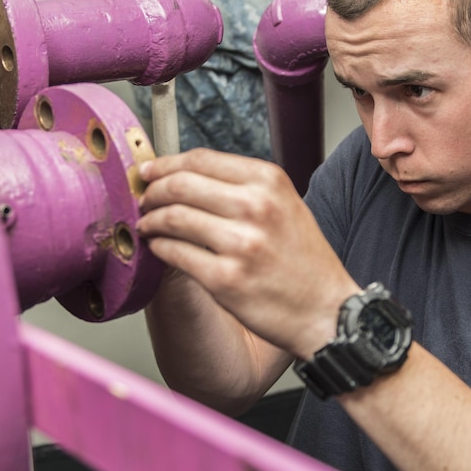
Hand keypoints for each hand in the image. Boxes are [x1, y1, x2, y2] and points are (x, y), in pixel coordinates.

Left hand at [137, 150, 359, 359]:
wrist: (327, 310)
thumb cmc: (304, 262)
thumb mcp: (286, 205)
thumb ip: (243, 187)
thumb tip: (188, 176)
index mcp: (269, 182)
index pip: (201, 160)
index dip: (166, 164)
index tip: (150, 172)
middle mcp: (256, 207)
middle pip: (180, 185)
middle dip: (152, 191)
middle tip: (144, 200)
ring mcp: (240, 244)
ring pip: (172, 218)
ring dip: (151, 220)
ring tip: (147, 225)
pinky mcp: (224, 279)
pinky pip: (175, 254)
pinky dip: (159, 248)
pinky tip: (159, 248)